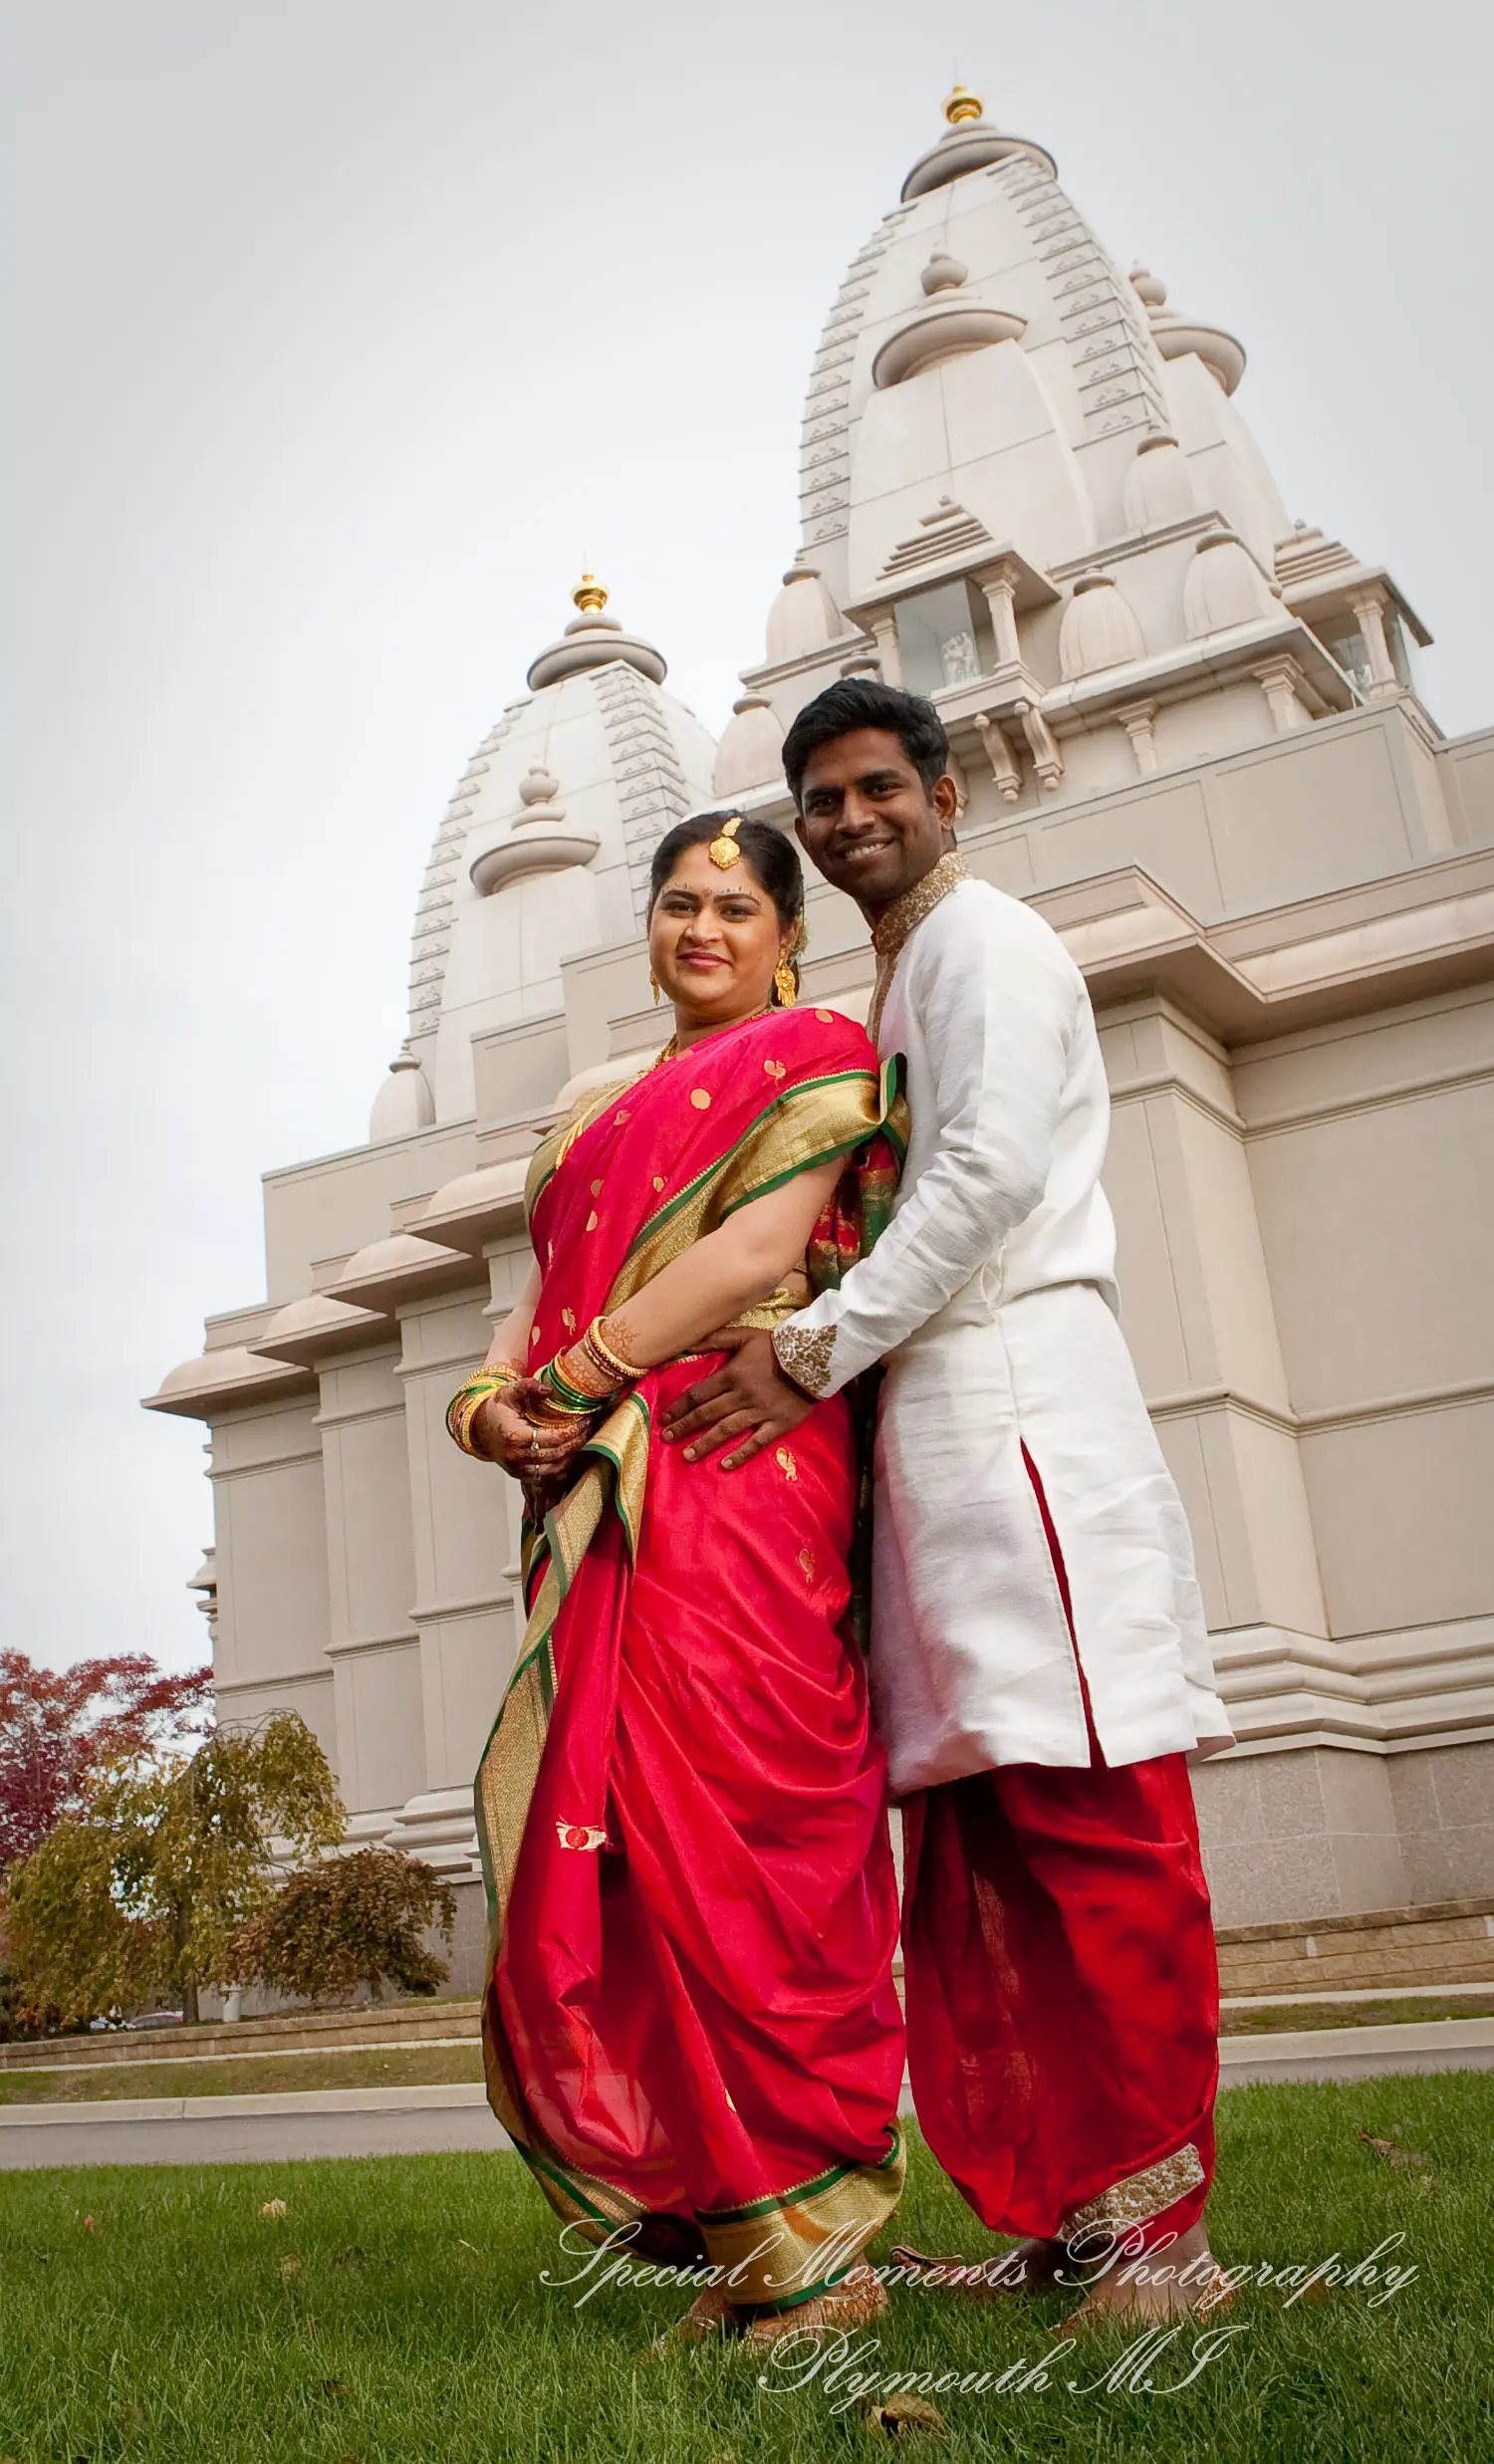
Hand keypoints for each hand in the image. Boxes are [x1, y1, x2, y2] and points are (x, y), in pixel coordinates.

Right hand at [475, 1388, 590, 1479]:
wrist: (480, 1427)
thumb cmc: (497, 1409)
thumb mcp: (509, 1392)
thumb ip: (527, 1386)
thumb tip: (548, 1390)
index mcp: (514, 1436)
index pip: (552, 1438)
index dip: (572, 1431)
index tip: (585, 1420)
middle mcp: (516, 1456)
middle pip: (555, 1454)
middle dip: (576, 1442)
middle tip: (588, 1429)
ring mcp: (517, 1468)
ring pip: (552, 1469)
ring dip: (571, 1457)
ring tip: (582, 1441)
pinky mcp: (520, 1475)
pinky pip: (545, 1478)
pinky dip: (560, 1469)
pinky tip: (570, 1455)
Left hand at [659, 1327, 812, 1470]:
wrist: (814, 1358)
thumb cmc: (776, 1347)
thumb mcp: (744, 1336)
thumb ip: (715, 1339)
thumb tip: (686, 1344)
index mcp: (732, 1375)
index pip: (698, 1394)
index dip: (679, 1407)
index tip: (664, 1418)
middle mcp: (742, 1396)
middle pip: (707, 1414)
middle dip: (684, 1427)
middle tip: (666, 1439)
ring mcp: (760, 1412)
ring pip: (726, 1431)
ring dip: (705, 1444)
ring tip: (687, 1456)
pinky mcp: (777, 1425)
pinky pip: (756, 1443)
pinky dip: (740, 1455)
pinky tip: (724, 1466)